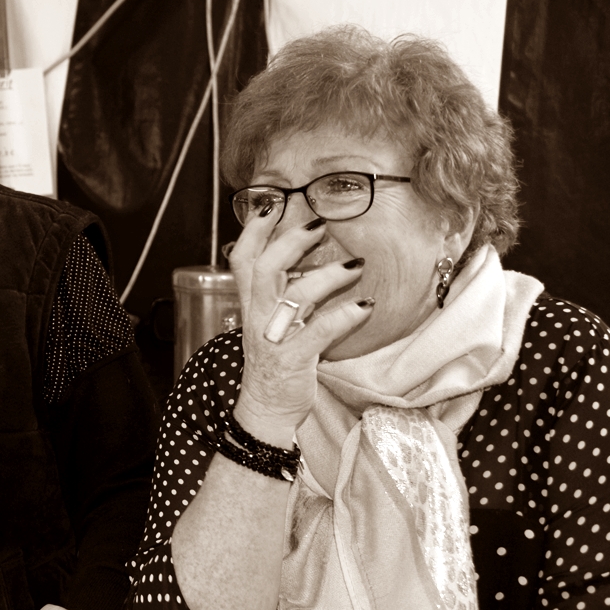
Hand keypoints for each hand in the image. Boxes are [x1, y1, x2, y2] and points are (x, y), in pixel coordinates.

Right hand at [228, 212, 371, 441]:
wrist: (267, 407)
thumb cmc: (277, 357)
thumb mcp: (273, 318)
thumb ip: (283, 288)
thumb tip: (309, 254)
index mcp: (251, 302)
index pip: (243, 257)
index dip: (254, 228)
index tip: (273, 201)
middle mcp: (257, 315)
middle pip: (263, 267)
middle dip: (291, 241)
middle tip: (319, 222)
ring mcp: (273, 337)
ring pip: (292, 296)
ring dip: (326, 276)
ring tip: (356, 264)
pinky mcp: (293, 359)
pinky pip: (319, 332)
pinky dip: (344, 316)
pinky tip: (366, 304)